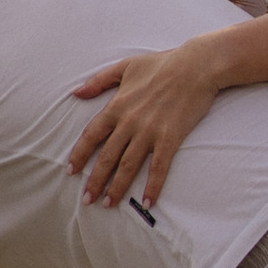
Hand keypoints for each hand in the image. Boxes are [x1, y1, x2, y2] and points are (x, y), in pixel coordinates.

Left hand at [65, 39, 228, 208]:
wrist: (196, 66)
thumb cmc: (161, 64)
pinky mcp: (170, 138)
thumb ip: (99, 81)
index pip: (92, 135)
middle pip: (107, 156)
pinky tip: (148, 201)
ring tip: (108, 204)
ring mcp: (150, 132)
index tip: (71, 171)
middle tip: (87, 200)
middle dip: (95, 180)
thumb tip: (76, 92)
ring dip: (117, 187)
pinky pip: (159, 167)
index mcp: (117, 105)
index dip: (79, 154)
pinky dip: (153, 186)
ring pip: (128, 165)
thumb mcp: (125, 67)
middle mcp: (130, 122)